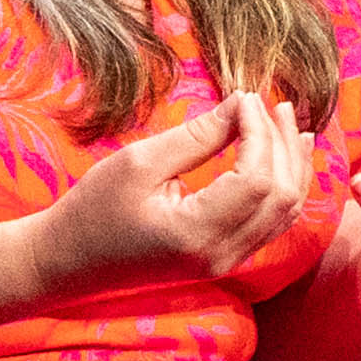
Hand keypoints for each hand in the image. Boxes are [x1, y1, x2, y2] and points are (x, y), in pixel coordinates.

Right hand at [35, 86, 313, 293]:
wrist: (68, 262)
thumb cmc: (93, 209)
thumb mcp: (139, 162)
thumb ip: (197, 136)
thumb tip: (243, 105)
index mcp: (196, 232)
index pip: (257, 180)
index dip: (260, 133)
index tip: (245, 97)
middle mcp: (221, 255)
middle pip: (282, 197)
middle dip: (284, 146)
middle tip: (273, 104)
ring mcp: (226, 262)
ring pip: (285, 213)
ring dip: (291, 165)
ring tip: (289, 124)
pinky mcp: (224, 259)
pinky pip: (272, 223)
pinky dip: (283, 188)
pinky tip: (284, 159)